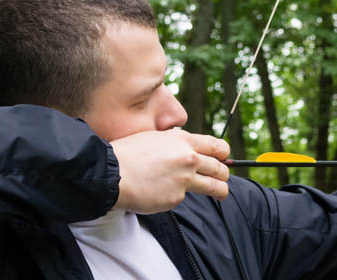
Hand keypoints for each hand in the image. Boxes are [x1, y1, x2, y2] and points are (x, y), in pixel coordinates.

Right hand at [110, 129, 230, 213]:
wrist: (111, 173)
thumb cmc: (128, 153)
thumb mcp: (155, 138)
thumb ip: (176, 143)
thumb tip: (188, 148)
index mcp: (184, 141)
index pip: (217, 146)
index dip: (224, 154)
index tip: (224, 159)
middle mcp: (189, 159)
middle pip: (220, 168)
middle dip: (224, 174)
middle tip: (222, 178)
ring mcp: (184, 180)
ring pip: (215, 187)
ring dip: (221, 190)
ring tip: (221, 194)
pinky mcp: (176, 198)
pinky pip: (183, 198)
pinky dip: (176, 196)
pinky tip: (162, 193)